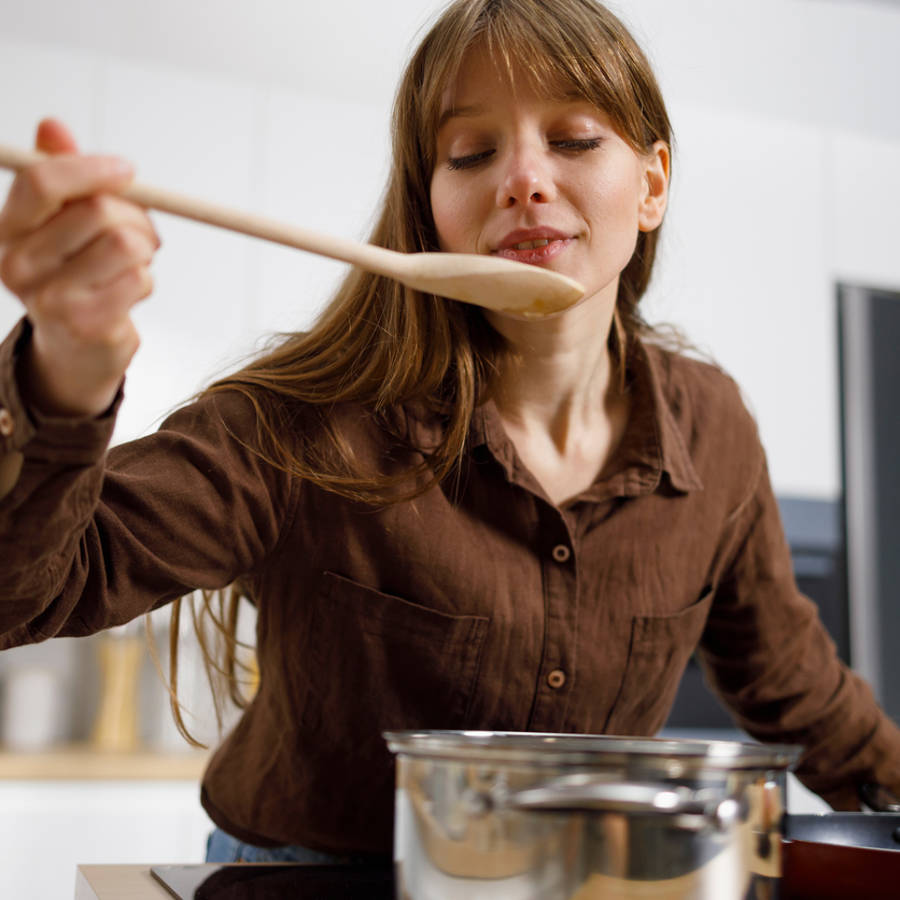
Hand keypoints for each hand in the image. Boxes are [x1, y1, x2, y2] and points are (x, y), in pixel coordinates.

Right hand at [0, 118, 159, 417]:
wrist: (77, 347)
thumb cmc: (77, 273)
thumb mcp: (65, 221)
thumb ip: (63, 176)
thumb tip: (52, 125)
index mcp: (7, 230)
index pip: (42, 182)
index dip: (92, 168)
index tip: (128, 170)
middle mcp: (17, 264)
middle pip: (97, 212)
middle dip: (134, 217)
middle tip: (141, 233)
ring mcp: (49, 298)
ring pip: (125, 244)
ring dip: (144, 250)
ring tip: (134, 263)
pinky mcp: (86, 324)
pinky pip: (139, 279)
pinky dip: (146, 281)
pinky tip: (129, 292)